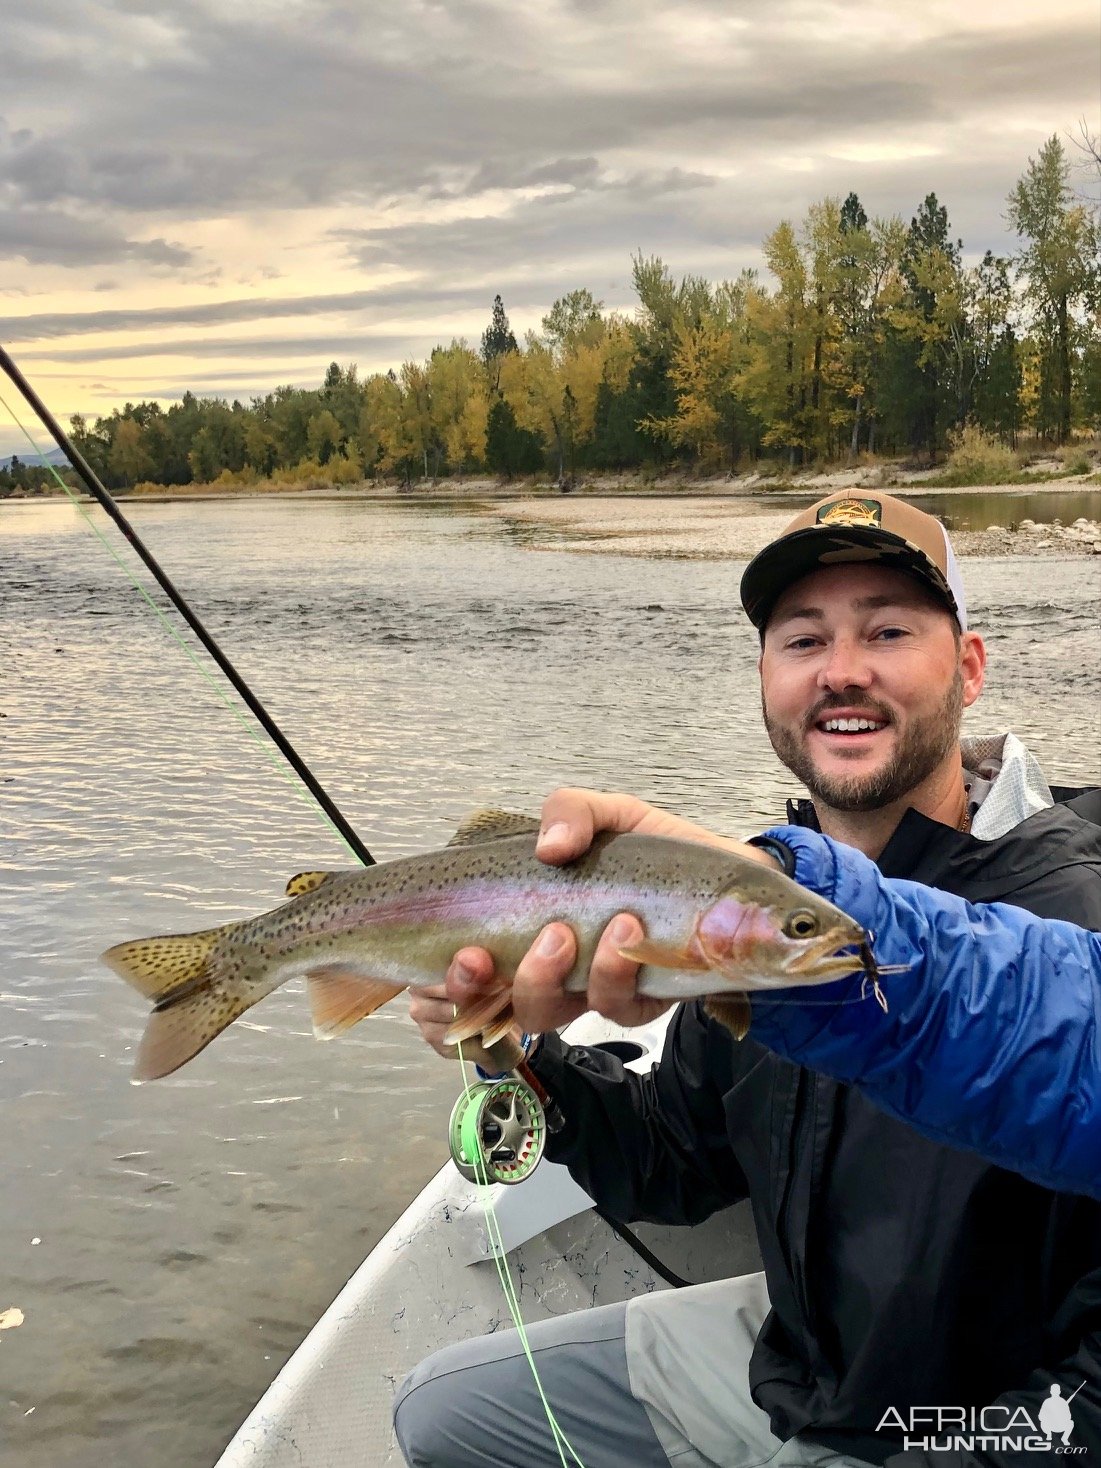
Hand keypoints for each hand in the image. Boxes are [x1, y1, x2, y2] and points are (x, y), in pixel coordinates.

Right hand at [408, 788, 782, 1056]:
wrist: (736, 881)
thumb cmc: (659, 853)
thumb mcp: (609, 815)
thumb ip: (571, 812)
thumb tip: (547, 847)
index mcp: (521, 930)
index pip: (456, 978)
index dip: (437, 990)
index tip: (445, 959)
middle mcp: (548, 970)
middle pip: (487, 1009)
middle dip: (473, 991)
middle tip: (481, 957)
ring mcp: (591, 991)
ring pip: (548, 1014)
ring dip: (545, 979)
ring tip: (566, 933)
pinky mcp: (642, 1002)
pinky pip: (616, 1008)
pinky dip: (615, 972)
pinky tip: (627, 935)